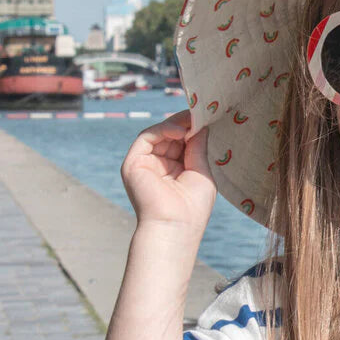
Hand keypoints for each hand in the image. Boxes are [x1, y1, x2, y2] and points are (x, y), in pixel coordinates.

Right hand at [120, 111, 216, 232]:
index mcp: (176, 170)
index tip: (206, 117)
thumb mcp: (201, 170)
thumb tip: (201, 124)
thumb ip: (198, 146)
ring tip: (192, 121)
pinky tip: (179, 130)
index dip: (193, 129)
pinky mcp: (133, 163)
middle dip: (185, 124)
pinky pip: (146, 137)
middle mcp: (159, 166)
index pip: (182, 142)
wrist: (176, 225)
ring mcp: (145, 164)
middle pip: (170, 136)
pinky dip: (162, 130)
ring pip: (158, 133)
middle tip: (200, 113)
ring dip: (175, 125)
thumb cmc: (193, 206)